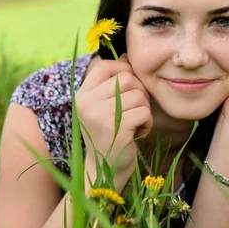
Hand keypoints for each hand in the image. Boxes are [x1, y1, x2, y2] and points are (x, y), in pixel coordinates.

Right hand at [75, 56, 152, 174]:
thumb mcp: (104, 107)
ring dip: (144, 110)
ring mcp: (100, 117)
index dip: (123, 70)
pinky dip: (147, 123)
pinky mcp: (117, 130)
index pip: (105, 66)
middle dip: (139, 92)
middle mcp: (86, 104)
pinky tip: (137, 134)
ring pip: (139, 95)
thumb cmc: (109, 135)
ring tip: (134, 124)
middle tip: (136, 110)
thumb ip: (112, 84)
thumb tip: (126, 56)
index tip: (130, 88)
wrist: (104, 171)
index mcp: (81, 96)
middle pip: (127, 78)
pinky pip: (144, 112)